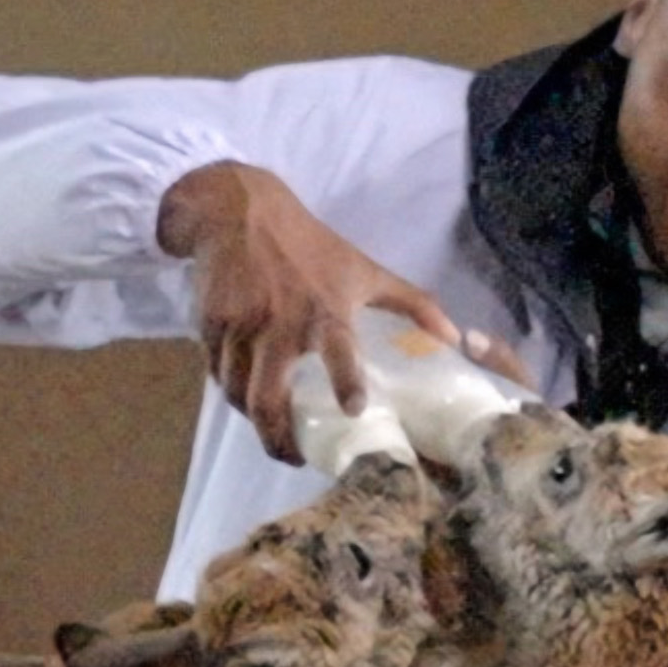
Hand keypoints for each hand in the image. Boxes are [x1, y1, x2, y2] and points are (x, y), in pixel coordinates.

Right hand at [156, 160, 504, 461]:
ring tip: (272, 433)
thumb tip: (456, 337)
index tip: (354, 411)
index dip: (346, 380)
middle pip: (268, 397)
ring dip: (253, 419)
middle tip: (294, 456)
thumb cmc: (311, 245)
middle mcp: (280, 323)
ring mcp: (241, 326)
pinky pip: (218, 372)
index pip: (339, 349)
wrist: (239, 210)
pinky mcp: (211, 325)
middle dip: (277, 437)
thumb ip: (412, 303)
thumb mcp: (364, 269)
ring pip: (239, 393)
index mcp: (325, 309)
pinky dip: (232, 391)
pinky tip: (246, 398)